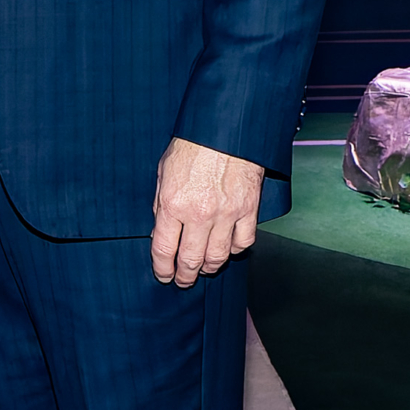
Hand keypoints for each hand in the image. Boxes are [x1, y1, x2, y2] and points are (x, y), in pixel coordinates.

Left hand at [151, 138, 263, 284]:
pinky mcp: (248, 209)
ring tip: (203, 269)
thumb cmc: (193, 145)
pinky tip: (227, 248)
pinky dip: (235, 250)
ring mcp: (227, 214)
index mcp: (173, 204)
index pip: (164, 250)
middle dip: (185, 276)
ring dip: (209, 268)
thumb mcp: (163, 172)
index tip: (164, 275)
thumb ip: (161, 205)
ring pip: (218, 257)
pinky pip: (243, 242)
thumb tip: (161, 232)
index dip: (162, 269)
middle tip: (183, 281)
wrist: (226, 128)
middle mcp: (199, 213)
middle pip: (191, 260)